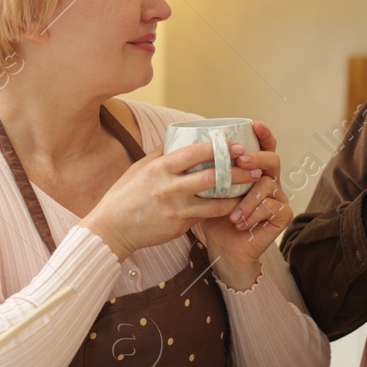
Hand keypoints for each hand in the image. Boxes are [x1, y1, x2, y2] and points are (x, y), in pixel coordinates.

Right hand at [80, 141, 239, 259]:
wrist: (111, 230)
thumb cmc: (124, 196)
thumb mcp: (139, 168)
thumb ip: (161, 153)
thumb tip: (177, 136)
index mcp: (159, 168)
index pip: (193, 152)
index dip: (218, 148)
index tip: (237, 146)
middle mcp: (168, 187)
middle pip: (211, 177)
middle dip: (236, 171)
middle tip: (255, 167)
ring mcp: (175, 208)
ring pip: (214, 201)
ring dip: (236, 195)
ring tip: (253, 188)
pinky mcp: (179, 226)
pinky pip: (206, 217)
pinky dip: (222, 211)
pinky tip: (235, 206)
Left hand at [196, 121, 290, 289]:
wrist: (224, 250)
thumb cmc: (214, 219)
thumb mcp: (206, 191)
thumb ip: (203, 170)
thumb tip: (179, 145)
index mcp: (253, 171)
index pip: (262, 146)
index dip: (262, 134)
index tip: (254, 123)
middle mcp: (269, 180)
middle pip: (272, 160)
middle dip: (257, 158)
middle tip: (242, 161)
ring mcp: (278, 197)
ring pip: (268, 185)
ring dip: (248, 198)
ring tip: (232, 214)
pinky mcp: (283, 215)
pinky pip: (271, 207)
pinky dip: (252, 214)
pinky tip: (239, 223)